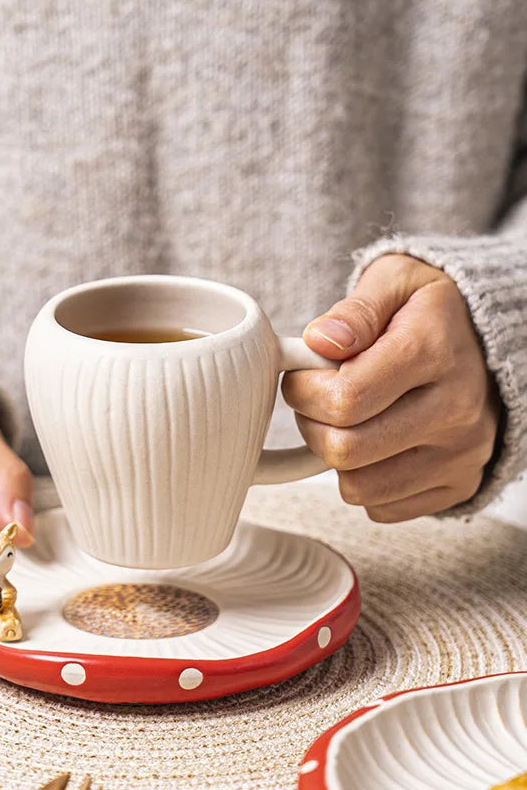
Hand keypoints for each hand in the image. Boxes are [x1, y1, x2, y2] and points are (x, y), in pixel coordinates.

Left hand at [281, 254, 500, 520]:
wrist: (489, 342)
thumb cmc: (427, 311)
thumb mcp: (393, 281)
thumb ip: (355, 310)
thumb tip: (320, 342)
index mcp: (432, 352)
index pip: (344, 399)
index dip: (302, 391)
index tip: (301, 377)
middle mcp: (455, 409)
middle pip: (346, 450)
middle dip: (311, 426)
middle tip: (317, 402)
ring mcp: (461, 453)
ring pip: (359, 487)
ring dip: (334, 458)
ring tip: (346, 422)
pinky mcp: (460, 484)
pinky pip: (383, 508)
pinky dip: (365, 481)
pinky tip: (374, 444)